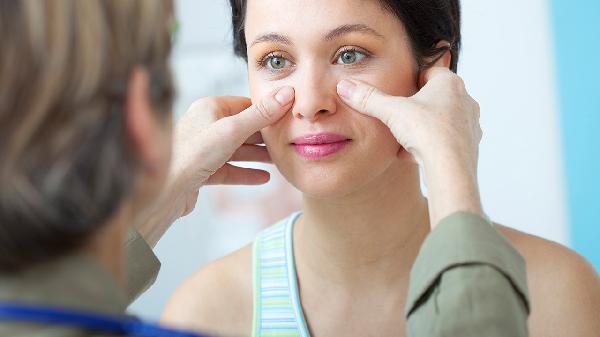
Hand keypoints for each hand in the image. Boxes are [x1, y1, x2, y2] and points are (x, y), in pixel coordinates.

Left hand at [137, 86, 294, 245]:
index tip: (288, 117)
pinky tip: (264, 177)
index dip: (267, 111)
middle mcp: (205, 126)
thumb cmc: (193, 154)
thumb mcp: (232, 130)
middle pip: (242, 127)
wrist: (165, 190)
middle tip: (287, 140)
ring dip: (258, 155)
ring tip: (279, 160)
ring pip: (237, 149)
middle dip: (264, 135)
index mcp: (209, 108)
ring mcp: (203, 149)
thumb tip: (287, 93)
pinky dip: (246, 172)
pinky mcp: (202, 171)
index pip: (245, 104)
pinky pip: (230, 169)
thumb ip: (260, 114)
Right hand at [336, 68, 482, 227]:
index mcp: (450, 83)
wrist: (450, 169)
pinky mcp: (469, 146)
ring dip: (422, 128)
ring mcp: (469, 124)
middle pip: (434, 97)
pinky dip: (430, 146)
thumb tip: (345, 86)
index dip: (410, 81)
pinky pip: (445, 141)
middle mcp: (465, 100)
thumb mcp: (391, 112)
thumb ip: (368, 98)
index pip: (428, 72)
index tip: (397, 93)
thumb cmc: (428, 133)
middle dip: (415, 106)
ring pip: (440, 120)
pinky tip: (413, 156)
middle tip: (397, 116)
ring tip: (403, 139)